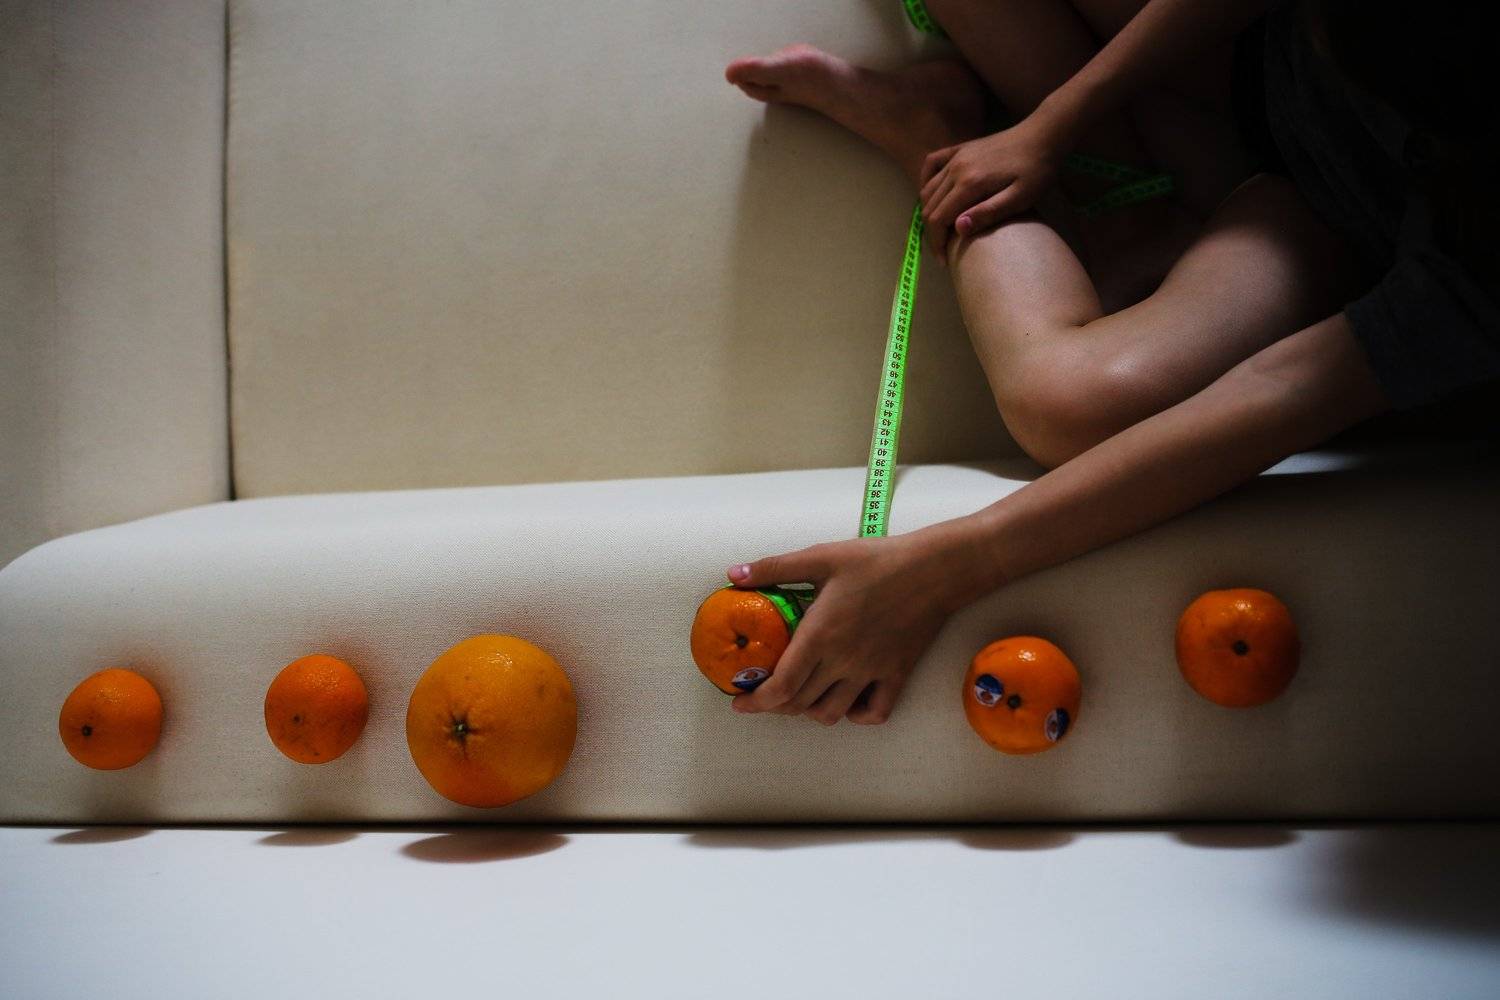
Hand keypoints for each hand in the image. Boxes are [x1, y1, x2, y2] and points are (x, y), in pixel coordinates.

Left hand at [725, 533, 961, 725]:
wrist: (933, 569)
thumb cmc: (875, 560)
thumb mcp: (820, 557)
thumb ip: (774, 568)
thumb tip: (733, 574)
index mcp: (820, 636)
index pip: (781, 687)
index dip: (756, 702)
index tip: (739, 703)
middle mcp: (843, 662)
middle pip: (800, 704)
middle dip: (775, 705)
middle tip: (764, 693)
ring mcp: (872, 673)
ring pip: (832, 714)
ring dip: (809, 711)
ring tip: (800, 696)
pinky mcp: (896, 675)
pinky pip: (875, 713)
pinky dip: (855, 716)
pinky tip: (846, 700)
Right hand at [919, 116, 1063, 258]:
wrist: (1043, 135)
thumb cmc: (1037, 171)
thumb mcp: (1021, 198)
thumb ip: (989, 212)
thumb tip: (959, 228)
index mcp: (970, 183)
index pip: (939, 218)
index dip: (937, 243)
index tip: (945, 261)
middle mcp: (956, 169)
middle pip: (930, 206)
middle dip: (933, 232)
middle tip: (944, 251)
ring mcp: (956, 156)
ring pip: (928, 189)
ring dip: (929, 212)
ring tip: (941, 230)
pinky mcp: (960, 148)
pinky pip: (931, 163)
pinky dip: (926, 181)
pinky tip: (932, 194)